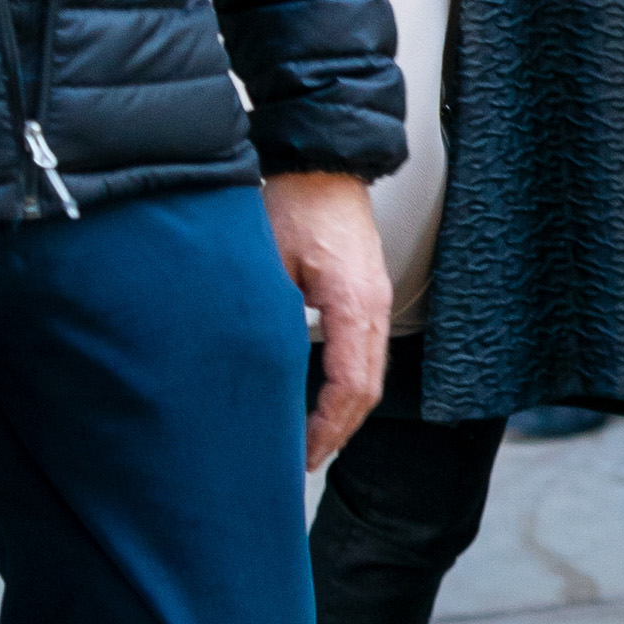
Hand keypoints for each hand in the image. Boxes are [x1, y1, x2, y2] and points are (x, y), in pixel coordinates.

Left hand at [262, 171, 391, 469]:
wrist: (322, 161)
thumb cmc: (294, 201)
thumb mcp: (268, 264)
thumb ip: (268, 320)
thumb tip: (248, 374)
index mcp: (355, 303)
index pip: (351, 386)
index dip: (327, 427)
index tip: (302, 454)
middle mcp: (374, 307)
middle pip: (369, 389)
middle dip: (338, 431)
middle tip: (304, 461)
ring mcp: (376, 301)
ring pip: (371, 375)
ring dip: (345, 412)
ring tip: (312, 441)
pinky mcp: (368, 296)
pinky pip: (367, 354)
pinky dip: (348, 387)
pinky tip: (322, 400)